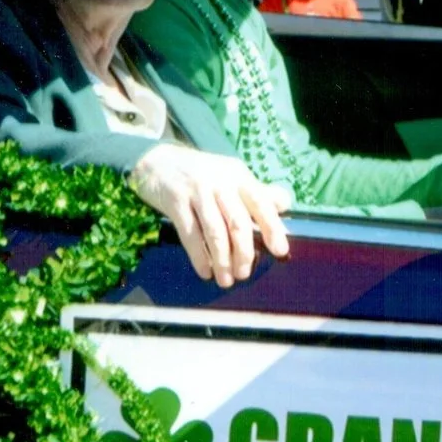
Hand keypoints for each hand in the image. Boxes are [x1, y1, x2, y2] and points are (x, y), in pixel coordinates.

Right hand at [129, 145, 291, 289]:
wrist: (158, 161)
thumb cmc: (202, 174)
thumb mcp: (231, 176)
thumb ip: (256, 192)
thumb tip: (284, 205)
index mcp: (238, 175)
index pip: (261, 202)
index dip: (272, 228)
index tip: (280, 251)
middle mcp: (220, 182)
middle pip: (238, 222)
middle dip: (244, 253)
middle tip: (244, 274)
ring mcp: (196, 191)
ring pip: (215, 231)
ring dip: (222, 260)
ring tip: (226, 280)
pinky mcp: (175, 202)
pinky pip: (190, 234)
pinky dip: (199, 256)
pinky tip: (205, 272)